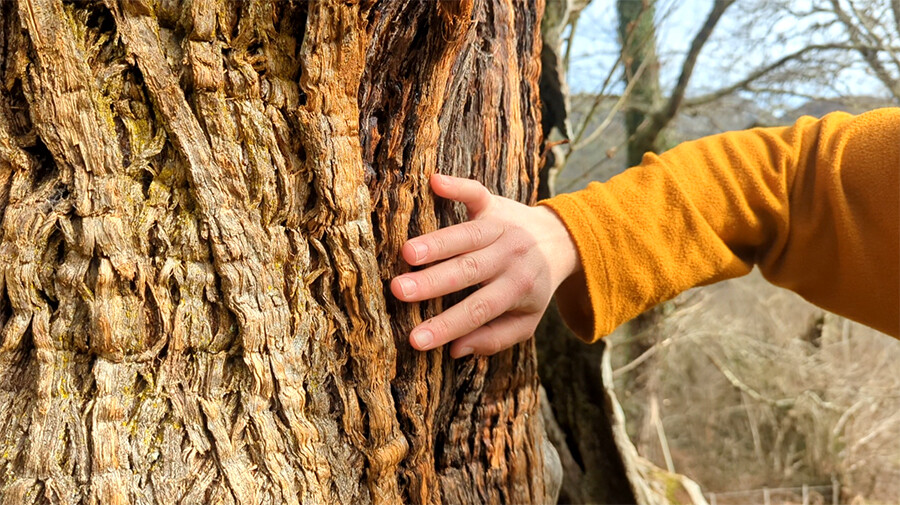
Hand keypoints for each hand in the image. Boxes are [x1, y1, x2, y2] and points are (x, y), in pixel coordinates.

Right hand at [390, 174, 580, 357]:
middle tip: (399, 291)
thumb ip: (494, 338)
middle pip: (469, 270)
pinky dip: (457, 186)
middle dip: (433, 282)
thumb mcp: (525, 321)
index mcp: (518, 288)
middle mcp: (510, 256)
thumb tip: (455, 350)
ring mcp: (501, 227)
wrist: (560, 240)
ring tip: (406, 253)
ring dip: (437, 242)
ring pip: (467, 235)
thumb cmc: (532, 286)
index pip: (479, 310)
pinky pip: (476, 192)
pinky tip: (434, 181)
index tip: (415, 340)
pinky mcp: (494, 203)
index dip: (447, 326)